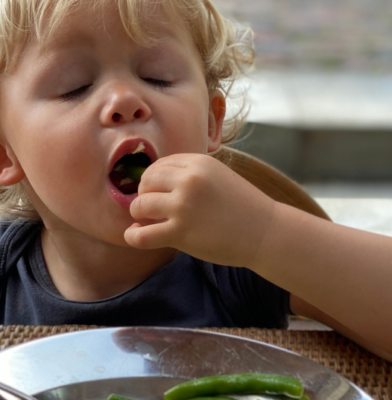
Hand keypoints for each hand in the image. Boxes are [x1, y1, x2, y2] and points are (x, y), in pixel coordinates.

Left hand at [124, 153, 275, 266]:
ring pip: (139, 205)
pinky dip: (133, 236)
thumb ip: (190, 174)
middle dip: (144, 195)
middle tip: (151, 208)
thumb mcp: (218, 176)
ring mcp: (184, 206)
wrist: (265, 233)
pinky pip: (142, 235)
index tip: (156, 193)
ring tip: (148, 221)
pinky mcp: (181, 232)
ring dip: (139, 214)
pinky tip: (135, 235)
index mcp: (198, 163)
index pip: (158, 166)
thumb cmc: (243, 206)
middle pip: (146, 182)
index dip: (152, 181)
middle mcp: (188, 180)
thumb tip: (155, 182)